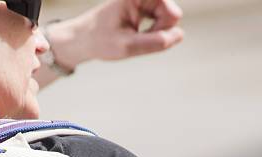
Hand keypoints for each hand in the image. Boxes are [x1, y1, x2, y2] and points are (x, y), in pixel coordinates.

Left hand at [48, 0, 183, 68]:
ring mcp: (144, 0)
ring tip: (133, 37)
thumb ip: (155, 42)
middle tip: (136, 39)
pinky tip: (134, 35)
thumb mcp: (127, 46)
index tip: (144, 35)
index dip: (162, 29)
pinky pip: (160, 22)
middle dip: (159, 30)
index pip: (171, 12)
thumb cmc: (100, 41)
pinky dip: (150, 33)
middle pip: (172, 14)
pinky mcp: (143, 8)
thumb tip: (180, 35)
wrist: (81, 39)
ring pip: (167, 19)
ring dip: (154, 33)